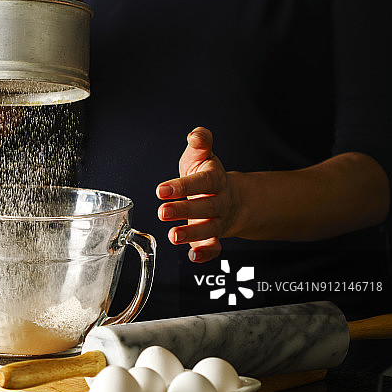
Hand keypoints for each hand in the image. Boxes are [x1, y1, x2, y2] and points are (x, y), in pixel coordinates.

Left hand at [155, 127, 240, 262]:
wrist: (230, 196)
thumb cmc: (207, 174)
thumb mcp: (202, 156)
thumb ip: (200, 143)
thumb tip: (196, 135)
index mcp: (216, 180)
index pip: (201, 182)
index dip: (182, 186)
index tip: (161, 189)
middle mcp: (220, 201)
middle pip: (206, 207)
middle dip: (184, 211)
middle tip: (163, 212)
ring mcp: (218, 221)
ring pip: (210, 229)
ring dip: (192, 234)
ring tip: (173, 236)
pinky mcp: (215, 237)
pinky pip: (215, 248)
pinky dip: (206, 254)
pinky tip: (192, 256)